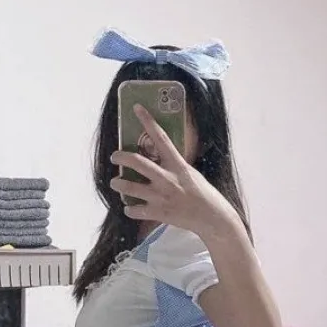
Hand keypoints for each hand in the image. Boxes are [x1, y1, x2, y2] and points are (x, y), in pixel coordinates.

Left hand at [110, 106, 231, 237]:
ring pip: (129, 188)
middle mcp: (167, 179)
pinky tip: (130, 208)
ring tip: (115, 182)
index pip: (161, 138)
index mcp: (178, 165)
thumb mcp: (191, 173)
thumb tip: (161, 157)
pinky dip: (129, 209)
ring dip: (118, 184)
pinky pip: (134, 210)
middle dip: (121, 157)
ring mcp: (161, 197)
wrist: (213, 219)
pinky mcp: (158, 213)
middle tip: (114, 156)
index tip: (136, 108)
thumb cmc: (204, 194)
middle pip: (137, 162)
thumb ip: (175, 166)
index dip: (148, 121)